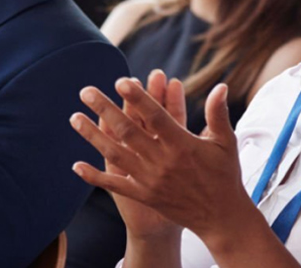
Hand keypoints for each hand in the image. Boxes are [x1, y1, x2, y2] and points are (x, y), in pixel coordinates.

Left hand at [70, 75, 252, 239]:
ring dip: (93, 135)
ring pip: (115, 154)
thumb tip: (221, 86)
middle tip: (85, 91)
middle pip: (128, 131)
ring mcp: (150, 180)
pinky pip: (115, 185)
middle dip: (105, 109)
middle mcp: (162, 161)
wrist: (221, 218)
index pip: (156, 116)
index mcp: (182, 145)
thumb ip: (218, 114)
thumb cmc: (225, 176)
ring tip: (74, 118)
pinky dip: (95, 176)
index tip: (121, 81)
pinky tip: (76, 166)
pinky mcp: (144, 195)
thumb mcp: (226, 143)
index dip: (138, 98)